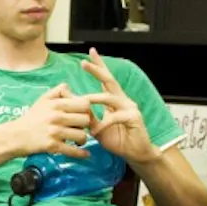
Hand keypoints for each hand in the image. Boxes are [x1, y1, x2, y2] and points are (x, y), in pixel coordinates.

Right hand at [8, 83, 98, 157]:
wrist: (15, 136)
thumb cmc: (31, 118)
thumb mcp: (42, 99)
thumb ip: (58, 91)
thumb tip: (70, 87)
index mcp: (57, 104)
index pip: (85, 104)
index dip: (86, 110)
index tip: (81, 115)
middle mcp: (57, 117)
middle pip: (86, 120)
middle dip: (85, 126)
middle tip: (79, 128)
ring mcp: (55, 132)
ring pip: (82, 136)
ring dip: (82, 140)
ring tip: (77, 140)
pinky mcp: (53, 146)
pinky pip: (73, 151)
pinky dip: (81, 153)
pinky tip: (85, 154)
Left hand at [81, 48, 156, 164]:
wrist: (135, 153)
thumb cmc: (118, 140)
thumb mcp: (97, 126)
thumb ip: (87, 115)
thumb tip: (71, 102)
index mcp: (115, 100)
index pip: (106, 80)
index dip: (99, 66)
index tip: (91, 52)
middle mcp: (123, 100)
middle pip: (109, 81)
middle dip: (97, 71)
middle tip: (84, 62)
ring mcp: (130, 108)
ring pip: (110, 98)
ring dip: (95, 98)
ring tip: (83, 101)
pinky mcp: (134, 117)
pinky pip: (116, 116)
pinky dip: (104, 123)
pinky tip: (97, 130)